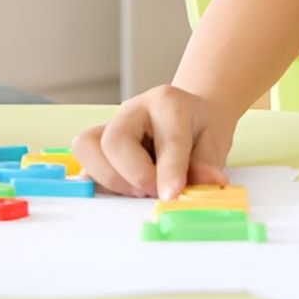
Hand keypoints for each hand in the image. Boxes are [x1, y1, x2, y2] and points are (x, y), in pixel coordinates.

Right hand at [71, 85, 235, 199]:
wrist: (188, 115)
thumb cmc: (200, 128)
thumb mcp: (215, 141)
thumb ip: (208, 163)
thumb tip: (210, 183)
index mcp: (168, 102)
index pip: (168, 138)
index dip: (170, 171)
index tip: (171, 196)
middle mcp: (132, 109)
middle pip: (115, 141)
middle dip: (134, 176)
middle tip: (155, 192)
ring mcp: (110, 124)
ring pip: (86, 147)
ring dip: (111, 179)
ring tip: (138, 191)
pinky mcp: (97, 145)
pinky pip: (83, 161)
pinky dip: (98, 181)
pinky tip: (122, 190)